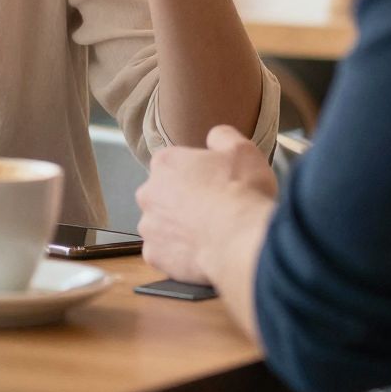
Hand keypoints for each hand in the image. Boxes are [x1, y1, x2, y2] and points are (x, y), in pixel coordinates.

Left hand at [135, 125, 277, 284]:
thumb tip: (213, 137)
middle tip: (213, 210)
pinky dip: (178, 254)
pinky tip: (200, 252)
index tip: (215, 186)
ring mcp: (149, 226)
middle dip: (182, 202)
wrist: (242, 241)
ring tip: (209, 234)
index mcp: (165, 162)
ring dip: (179, 228)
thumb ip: (222, 136)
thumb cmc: (242, 192)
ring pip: (162, 225)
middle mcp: (148, 192)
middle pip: (164, 194)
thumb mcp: (242, 150)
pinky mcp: (154, 255)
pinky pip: (164, 253)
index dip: (198, 175)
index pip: (175, 164)